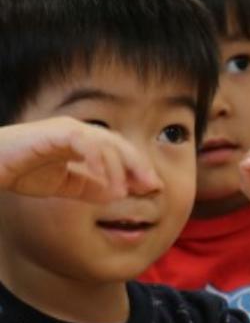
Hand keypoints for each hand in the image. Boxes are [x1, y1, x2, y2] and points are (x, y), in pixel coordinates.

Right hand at [0, 118, 155, 202]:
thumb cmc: (24, 172)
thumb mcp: (66, 186)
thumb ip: (92, 188)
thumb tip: (119, 193)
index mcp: (84, 142)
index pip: (120, 152)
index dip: (138, 168)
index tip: (153, 188)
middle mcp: (79, 131)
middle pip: (120, 144)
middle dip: (139, 165)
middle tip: (152, 186)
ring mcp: (67, 129)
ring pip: (106, 143)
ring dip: (119, 167)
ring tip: (125, 191)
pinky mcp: (54, 132)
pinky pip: (85, 143)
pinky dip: (98, 161)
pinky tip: (104, 180)